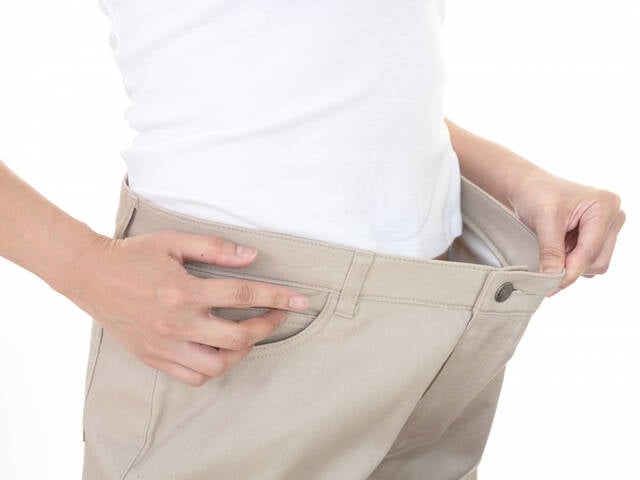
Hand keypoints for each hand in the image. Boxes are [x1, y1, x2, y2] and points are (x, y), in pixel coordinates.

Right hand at [66, 230, 309, 386]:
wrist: (92, 277)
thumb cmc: (135, 256)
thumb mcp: (175, 242)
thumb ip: (215, 248)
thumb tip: (252, 257)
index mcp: (184, 291)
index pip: (244, 296)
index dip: (278, 298)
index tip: (300, 301)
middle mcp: (177, 323)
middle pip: (239, 337)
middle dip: (268, 327)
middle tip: (277, 315)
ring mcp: (166, 345)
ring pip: (219, 364)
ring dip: (243, 351)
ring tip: (249, 335)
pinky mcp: (155, 358)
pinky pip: (195, 377)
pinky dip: (214, 367)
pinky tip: (219, 350)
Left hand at [507, 172, 625, 295]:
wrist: (530, 187)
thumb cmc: (537, 194)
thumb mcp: (543, 220)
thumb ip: (550, 251)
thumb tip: (553, 278)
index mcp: (604, 206)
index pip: (591, 250)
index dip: (571, 270)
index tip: (551, 285)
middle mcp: (613, 216)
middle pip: (599, 261)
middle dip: (572, 266)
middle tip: (547, 263)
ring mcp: (609, 227)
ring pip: (596, 264)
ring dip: (572, 263)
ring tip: (554, 246)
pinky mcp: (600, 236)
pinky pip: (591, 260)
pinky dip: (573, 260)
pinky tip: (560, 248)